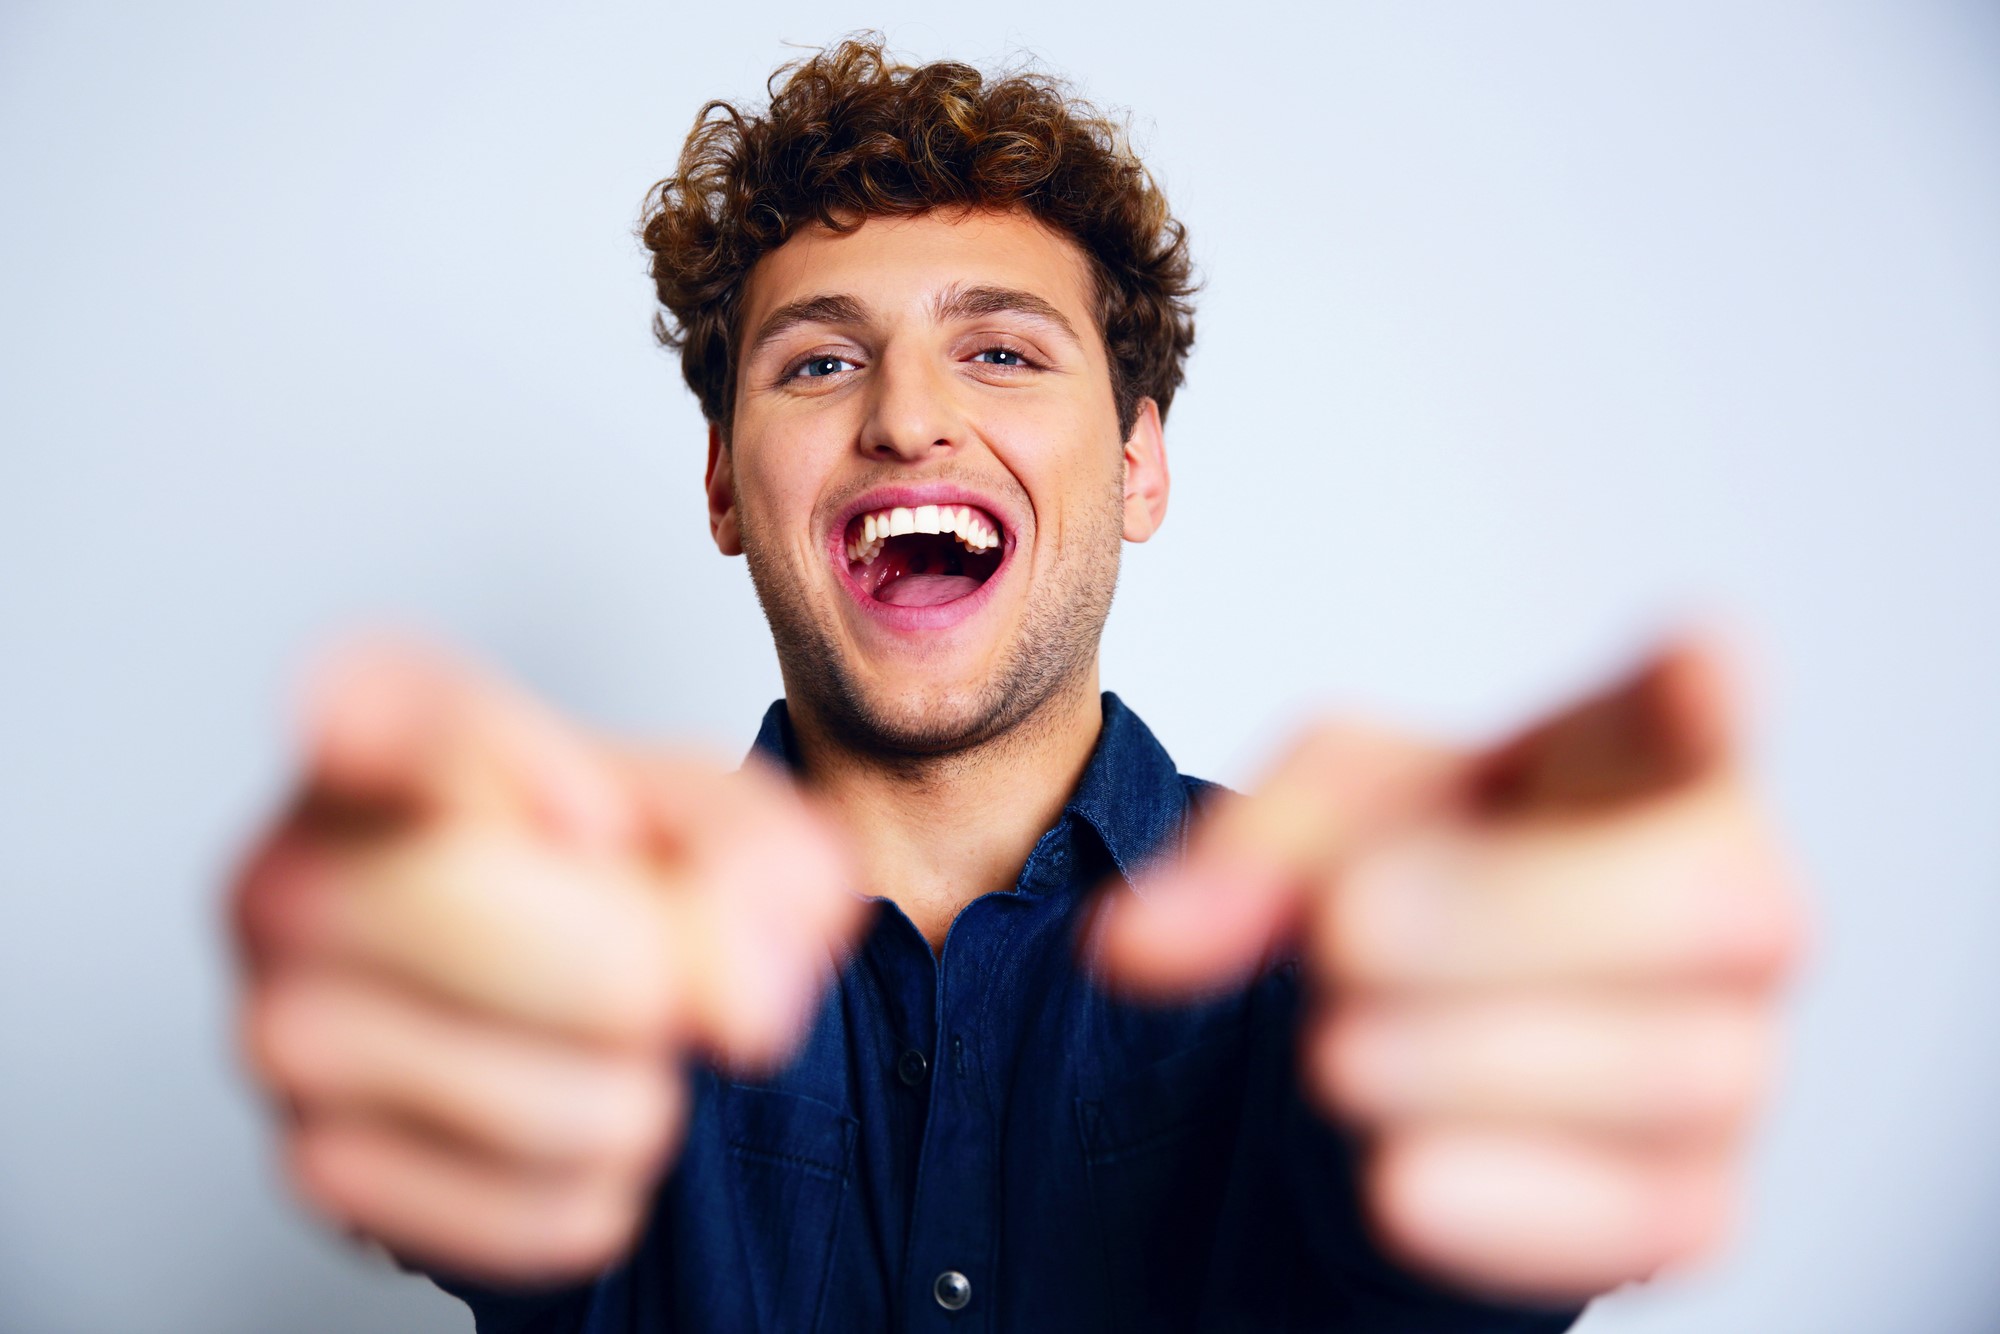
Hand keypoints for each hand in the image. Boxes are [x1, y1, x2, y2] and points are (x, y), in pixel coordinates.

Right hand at [229, 638, 861, 1284]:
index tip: (597, 820)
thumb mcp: (713, 809)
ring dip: (639, 1092)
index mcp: (366, 732)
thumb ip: (757, 857)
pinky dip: (608, 1184)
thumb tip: (740, 995)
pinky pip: (540, 1205)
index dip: (527, 776)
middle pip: (487, 918)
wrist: (540, 984)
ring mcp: (281, 1029)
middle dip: (640, 968)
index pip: (408, 728)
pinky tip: (572, 1116)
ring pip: (546, 1098)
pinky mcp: (321, 1169)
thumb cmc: (603, 867)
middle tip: (660, 963)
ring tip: (605, 1040)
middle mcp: (286, 875)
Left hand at [1095, 631, 1807, 1304]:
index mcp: (1636, 760)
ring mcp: (1730, 1055)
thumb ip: (1240, 853)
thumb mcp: (1316, 822)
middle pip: (1701, 905)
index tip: (1698, 670)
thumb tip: (1140, 945)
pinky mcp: (1694, 1194)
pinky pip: (1646, 1214)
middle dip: (1506, 923)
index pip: (1706, 704)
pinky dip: (1512, 1206)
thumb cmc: (1418, 868)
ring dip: (1471, 1062)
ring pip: (1673, 1069)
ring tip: (1335, 1056)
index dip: (1713, 689)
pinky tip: (1397, 1184)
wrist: (1432, 1018)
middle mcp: (1726, 900)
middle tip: (1344, 937)